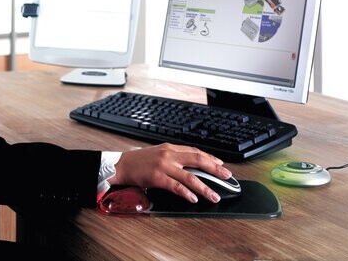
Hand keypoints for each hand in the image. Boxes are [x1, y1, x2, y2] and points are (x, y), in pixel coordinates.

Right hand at [108, 143, 231, 203]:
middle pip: (198, 160)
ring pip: (190, 176)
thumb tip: (189, 164)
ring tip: (214, 195)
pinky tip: (194, 198)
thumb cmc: (138, 161)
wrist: (121, 165)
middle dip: (215, 169)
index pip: (195, 151)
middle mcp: (169, 155)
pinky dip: (187, 193)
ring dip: (205, 187)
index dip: (210, 158)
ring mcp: (164, 166)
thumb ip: (173, 156)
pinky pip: (177, 186)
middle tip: (226, 177)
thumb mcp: (157, 153)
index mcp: (170, 148)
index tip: (221, 165)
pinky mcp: (158, 177)